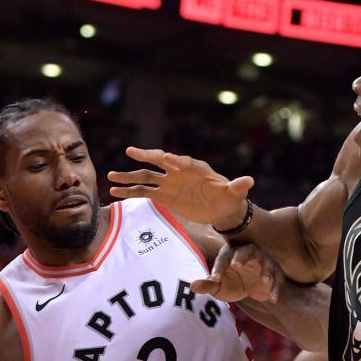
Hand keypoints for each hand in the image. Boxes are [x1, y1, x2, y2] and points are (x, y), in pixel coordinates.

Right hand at [107, 148, 254, 229]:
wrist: (221, 208)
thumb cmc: (229, 197)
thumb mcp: (235, 193)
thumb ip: (238, 186)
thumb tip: (250, 181)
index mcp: (194, 167)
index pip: (181, 161)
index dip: (174, 159)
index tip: (165, 158)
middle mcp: (177, 171)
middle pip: (158, 161)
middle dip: (146, 156)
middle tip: (131, 151)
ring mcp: (168, 183)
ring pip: (145, 177)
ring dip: (129, 177)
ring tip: (111, 178)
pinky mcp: (163, 195)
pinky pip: (143, 192)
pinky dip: (130, 192)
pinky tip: (114, 193)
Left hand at [192, 243, 282, 302]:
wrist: (254, 288)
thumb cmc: (232, 282)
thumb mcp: (219, 286)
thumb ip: (207, 285)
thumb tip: (192, 286)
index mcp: (232, 253)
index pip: (224, 257)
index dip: (218, 267)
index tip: (214, 279)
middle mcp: (249, 254)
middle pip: (247, 250)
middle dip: (242, 257)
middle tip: (236, 266)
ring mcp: (265, 262)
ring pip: (267, 263)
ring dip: (266, 271)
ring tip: (264, 281)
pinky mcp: (276, 273)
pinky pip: (278, 279)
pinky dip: (277, 289)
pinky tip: (273, 300)